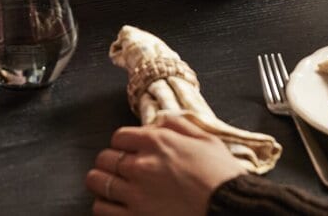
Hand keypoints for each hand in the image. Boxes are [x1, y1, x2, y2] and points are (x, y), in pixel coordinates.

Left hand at [86, 114, 247, 215]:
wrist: (230, 208)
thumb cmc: (222, 177)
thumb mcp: (206, 139)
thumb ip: (178, 124)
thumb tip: (160, 120)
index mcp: (158, 142)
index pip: (119, 136)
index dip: (123, 143)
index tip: (128, 150)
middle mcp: (141, 165)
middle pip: (105, 158)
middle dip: (110, 161)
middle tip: (120, 168)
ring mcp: (136, 193)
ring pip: (98, 181)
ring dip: (102, 181)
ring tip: (111, 185)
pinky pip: (101, 209)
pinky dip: (103, 205)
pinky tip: (113, 204)